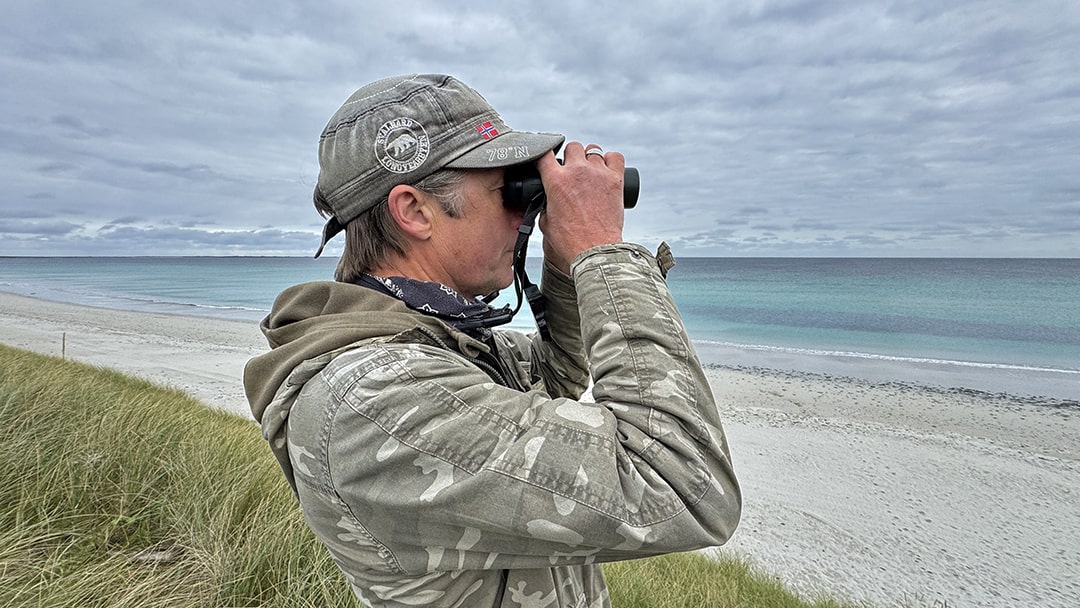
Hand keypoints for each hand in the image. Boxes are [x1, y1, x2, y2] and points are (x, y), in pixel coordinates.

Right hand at [536, 142, 625, 272]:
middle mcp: (578, 172)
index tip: (546, 162)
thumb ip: (544, 204)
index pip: (544, 154)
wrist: (594, 251)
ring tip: (590, 172)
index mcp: (556, 181)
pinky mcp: (616, 180)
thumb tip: (546, 200)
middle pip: (572, 146)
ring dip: (589, 159)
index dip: (544, 156)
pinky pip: (616, 157)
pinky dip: (611, 160)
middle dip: (570, 157)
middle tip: (572, 170)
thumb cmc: (571, 241)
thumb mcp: (546, 222)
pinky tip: (607, 169)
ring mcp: (598, 174)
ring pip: (593, 150)